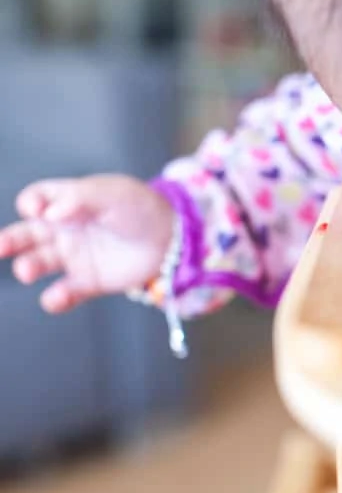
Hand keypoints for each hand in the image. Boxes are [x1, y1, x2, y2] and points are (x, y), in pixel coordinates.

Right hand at [0, 175, 174, 312]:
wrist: (173, 239)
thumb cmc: (142, 208)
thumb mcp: (115, 194)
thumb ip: (81, 198)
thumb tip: (49, 213)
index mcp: (69, 203)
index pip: (37, 200)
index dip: (31, 203)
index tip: (35, 209)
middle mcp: (65, 229)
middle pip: (26, 234)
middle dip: (10, 240)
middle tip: (1, 246)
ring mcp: (74, 256)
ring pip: (38, 263)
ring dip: (28, 267)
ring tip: (27, 271)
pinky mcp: (89, 282)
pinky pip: (65, 292)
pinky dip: (56, 298)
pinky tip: (56, 298)